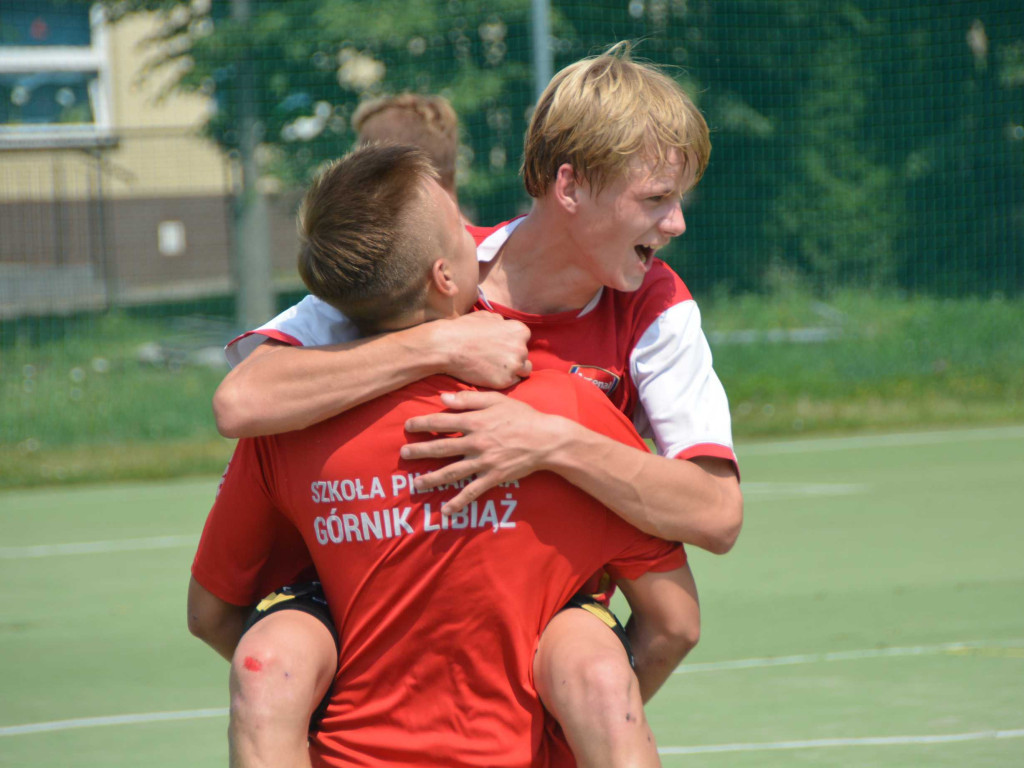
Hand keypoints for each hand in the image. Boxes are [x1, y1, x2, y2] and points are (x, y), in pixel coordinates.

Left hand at [401, 391, 563, 513]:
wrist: (546, 439)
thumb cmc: (522, 416)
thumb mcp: (496, 400)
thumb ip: (468, 399)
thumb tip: (443, 399)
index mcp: (475, 421)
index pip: (442, 422)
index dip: (423, 423)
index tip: (408, 426)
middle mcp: (475, 442)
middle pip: (441, 447)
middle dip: (419, 451)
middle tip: (403, 454)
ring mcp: (483, 462)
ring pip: (452, 472)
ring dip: (432, 479)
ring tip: (416, 484)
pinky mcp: (493, 477)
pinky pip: (472, 492)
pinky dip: (458, 502)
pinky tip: (446, 511)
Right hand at [430, 312, 531, 388]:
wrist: (447, 346)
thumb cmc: (464, 329)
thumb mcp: (486, 316)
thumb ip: (501, 321)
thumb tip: (504, 324)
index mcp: (520, 331)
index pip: (524, 339)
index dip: (511, 343)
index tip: (500, 346)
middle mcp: (521, 348)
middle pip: (524, 355)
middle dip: (512, 357)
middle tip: (495, 358)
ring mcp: (514, 365)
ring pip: (523, 370)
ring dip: (513, 370)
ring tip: (495, 368)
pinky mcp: (505, 381)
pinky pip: (512, 382)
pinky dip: (503, 380)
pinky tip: (490, 374)